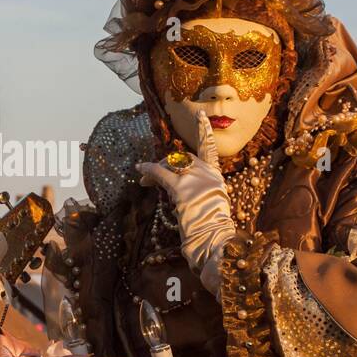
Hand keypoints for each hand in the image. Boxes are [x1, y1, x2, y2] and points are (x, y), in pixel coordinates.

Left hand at [136, 110, 235, 295]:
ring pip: (170, 165)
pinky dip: (149, 171)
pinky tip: (139, 171)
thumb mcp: (211, 206)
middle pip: (182, 158)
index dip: (205, 132)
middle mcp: (207, 175)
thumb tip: (182, 190)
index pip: (209, 149)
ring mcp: (195, 181)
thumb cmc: (212, 230)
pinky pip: (161, 174)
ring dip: (155, 170)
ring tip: (143, 178)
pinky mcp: (182, 189)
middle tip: (151, 174)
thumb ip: (201, 192)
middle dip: (166, 162)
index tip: (200, 116)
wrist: (214, 240)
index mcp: (216, 178)